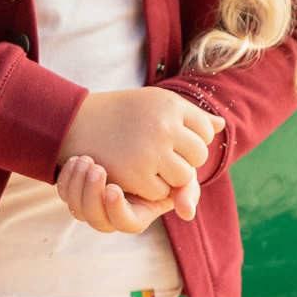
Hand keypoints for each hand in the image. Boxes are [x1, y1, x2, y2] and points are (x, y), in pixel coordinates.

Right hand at [57, 89, 220, 199]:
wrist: (75, 122)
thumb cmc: (122, 113)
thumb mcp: (156, 105)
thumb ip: (190, 116)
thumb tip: (222, 126)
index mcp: (171, 104)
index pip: (206, 131)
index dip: (190, 138)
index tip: (169, 136)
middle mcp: (164, 125)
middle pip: (199, 155)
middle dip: (184, 159)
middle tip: (160, 153)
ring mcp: (150, 150)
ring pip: (184, 176)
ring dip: (171, 176)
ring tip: (151, 165)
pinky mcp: (135, 173)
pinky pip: (161, 191)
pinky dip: (151, 189)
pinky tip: (135, 175)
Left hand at [58, 155, 198, 233]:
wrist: (141, 143)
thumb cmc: (165, 163)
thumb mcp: (181, 174)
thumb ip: (187, 191)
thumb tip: (187, 213)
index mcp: (138, 213)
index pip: (127, 224)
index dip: (117, 210)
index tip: (114, 188)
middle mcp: (113, 213)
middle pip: (96, 219)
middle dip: (92, 195)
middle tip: (97, 168)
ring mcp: (94, 203)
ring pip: (76, 208)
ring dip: (78, 185)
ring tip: (86, 160)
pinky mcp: (78, 190)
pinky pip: (65, 192)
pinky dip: (67, 177)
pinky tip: (76, 159)